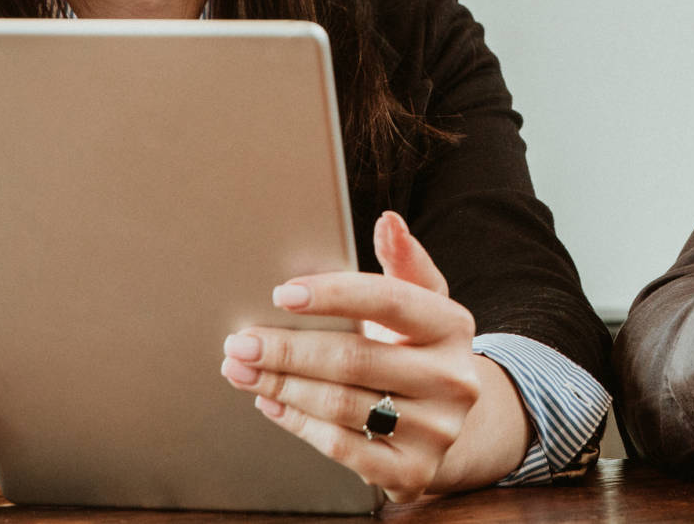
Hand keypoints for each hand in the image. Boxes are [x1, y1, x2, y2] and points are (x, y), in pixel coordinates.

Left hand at [221, 211, 514, 500]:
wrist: (451, 424)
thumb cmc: (418, 348)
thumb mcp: (421, 302)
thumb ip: (402, 261)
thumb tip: (388, 221)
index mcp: (453, 325)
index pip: (390, 301)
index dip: (334, 295)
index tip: (282, 293)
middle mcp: (453, 379)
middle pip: (355, 358)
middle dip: (288, 349)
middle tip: (240, 341)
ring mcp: (436, 430)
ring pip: (341, 404)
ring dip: (281, 386)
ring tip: (241, 370)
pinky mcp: (413, 472)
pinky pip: (341, 446)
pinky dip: (298, 423)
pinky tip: (272, 403)